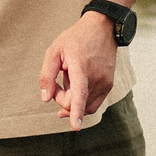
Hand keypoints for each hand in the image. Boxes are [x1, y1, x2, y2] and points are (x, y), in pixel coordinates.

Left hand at [38, 12, 117, 128]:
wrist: (102, 28)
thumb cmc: (75, 38)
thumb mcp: (54, 51)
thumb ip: (47, 75)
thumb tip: (46, 99)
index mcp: (81, 67)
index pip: (79, 94)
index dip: (76, 112)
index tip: (75, 127)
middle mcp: (96, 77)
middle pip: (76, 103)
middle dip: (63, 99)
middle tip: (59, 81)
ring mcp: (105, 82)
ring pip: (85, 105)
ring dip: (73, 99)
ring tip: (70, 77)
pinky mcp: (109, 85)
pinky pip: (93, 103)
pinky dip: (82, 101)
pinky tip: (76, 87)